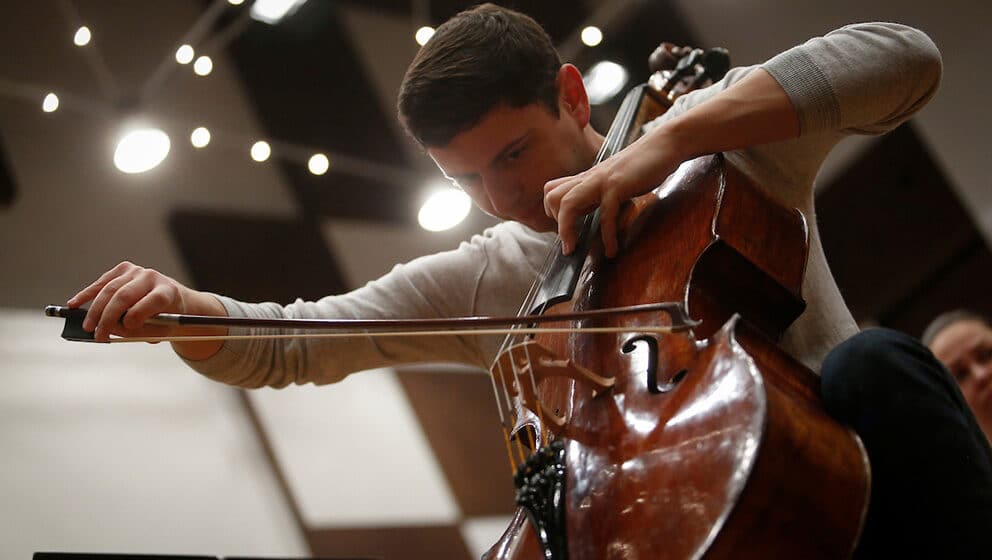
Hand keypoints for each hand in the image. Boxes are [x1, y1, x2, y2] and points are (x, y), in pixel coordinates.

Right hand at [67, 261, 225, 358]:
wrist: (170, 299)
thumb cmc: (164, 318)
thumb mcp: (160, 331)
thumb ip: (138, 332)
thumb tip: (112, 328)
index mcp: (167, 292)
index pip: (153, 300)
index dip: (138, 314)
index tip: (126, 327)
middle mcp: (152, 278)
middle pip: (125, 295)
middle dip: (108, 317)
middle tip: (99, 335)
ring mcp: (136, 271)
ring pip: (109, 290)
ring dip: (95, 311)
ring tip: (88, 327)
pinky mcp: (122, 270)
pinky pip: (101, 284)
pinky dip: (87, 295)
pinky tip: (74, 304)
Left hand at [543, 129, 682, 256]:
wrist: (665, 144)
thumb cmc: (644, 164)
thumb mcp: (615, 179)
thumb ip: (602, 192)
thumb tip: (598, 212)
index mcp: (587, 178)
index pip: (552, 192)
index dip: (553, 214)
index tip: (567, 232)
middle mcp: (589, 178)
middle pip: (551, 196)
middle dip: (556, 223)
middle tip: (570, 242)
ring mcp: (602, 181)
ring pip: (568, 203)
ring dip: (567, 231)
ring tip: (574, 250)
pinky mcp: (619, 186)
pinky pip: (605, 215)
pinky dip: (607, 237)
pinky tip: (612, 250)